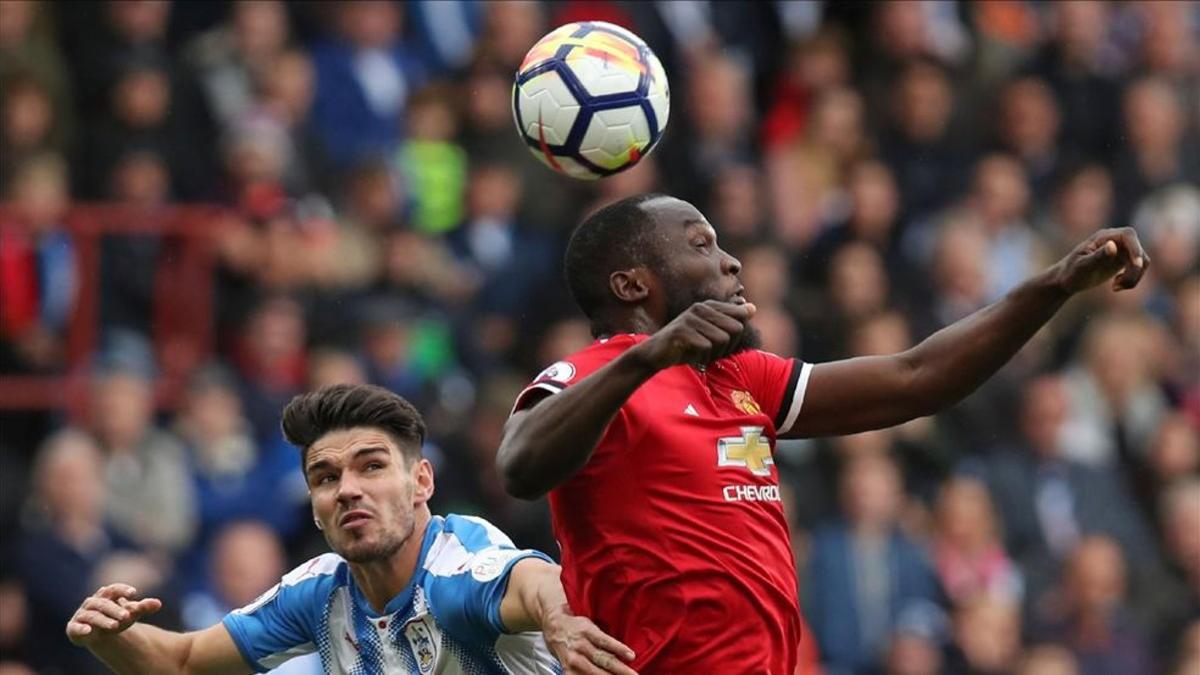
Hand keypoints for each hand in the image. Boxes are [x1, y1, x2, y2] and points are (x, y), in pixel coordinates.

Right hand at [66, 584, 161, 646]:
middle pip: (104, 604)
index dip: (122, 590)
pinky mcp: (73, 628)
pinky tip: (88, 631)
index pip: (113, 589)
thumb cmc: (118, 618)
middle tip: (128, 616)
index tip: (133, 593)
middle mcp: (92, 603)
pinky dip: (80, 628)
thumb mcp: (132, 613)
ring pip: (92, 616)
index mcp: (106, 595)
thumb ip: (143, 607)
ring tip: (115, 626)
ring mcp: (82, 615)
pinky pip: (75, 627)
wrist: (102, 634)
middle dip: (115, 609)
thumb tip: (158, 603)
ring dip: (103, 620)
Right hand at [542, 604, 637, 674]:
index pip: (605, 641)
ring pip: (593, 672)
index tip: (632, 656)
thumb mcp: (590, 624)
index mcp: (586, 630)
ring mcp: (572, 659)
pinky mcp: (567, 669)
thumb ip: (603, 638)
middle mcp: (579, 645)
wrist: (552, 625)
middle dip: (620, 670)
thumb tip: (625, 651)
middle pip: (602, 659)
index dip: (619, 649)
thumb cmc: (575, 625)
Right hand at [633, 300, 756, 370]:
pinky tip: (690, 357)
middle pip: (736, 329)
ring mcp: (690, 318)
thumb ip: (729, 320)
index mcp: (709, 306)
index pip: (740, 317)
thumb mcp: (708, 332)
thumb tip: (752, 308)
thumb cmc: (684, 345)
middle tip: (710, 353)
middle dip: (727, 347)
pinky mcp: (681, 331)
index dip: (735, 337)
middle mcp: (700, 308)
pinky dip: (701, 357)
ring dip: (713, 354)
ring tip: (699, 354)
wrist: (654, 355)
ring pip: (722, 339)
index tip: (720, 345)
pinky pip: (706, 347)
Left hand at [1054, 228, 1148, 294]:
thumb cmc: (1070, 272)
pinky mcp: (1124, 261)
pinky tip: (1115, 286)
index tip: (1136, 264)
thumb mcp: (1082, 266)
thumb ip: (1098, 256)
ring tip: (1115, 287)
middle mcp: (1115, 240)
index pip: (1128, 235)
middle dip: (1134, 270)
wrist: (1066, 280)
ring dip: (1133, 277)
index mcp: (1103, 237)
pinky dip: (1132, 280)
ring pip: (1141, 261)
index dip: (1136, 248)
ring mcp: (1121, 250)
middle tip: (1119, 284)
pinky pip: (1139, 269)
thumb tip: (1112, 245)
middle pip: (1138, 250)